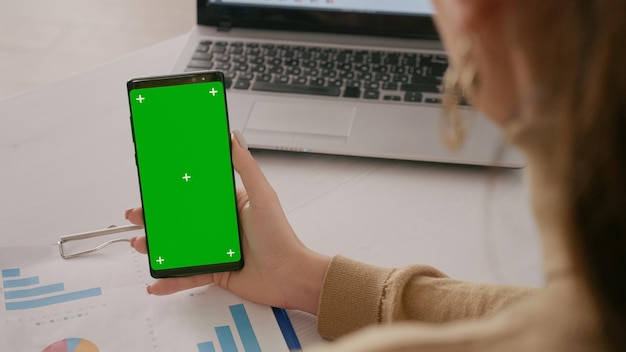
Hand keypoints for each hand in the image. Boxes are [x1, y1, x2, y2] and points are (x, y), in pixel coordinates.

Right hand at [125, 131, 329, 314]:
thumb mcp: (262, 195)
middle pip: (180, 220)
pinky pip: (187, 276)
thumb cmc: (280, 236)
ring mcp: (215, 250)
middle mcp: (220, 227)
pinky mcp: (215, 270)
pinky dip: (170, 281)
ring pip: (178, 247)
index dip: (172, 190)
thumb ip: (246, 166)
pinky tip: (156, 282)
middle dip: (155, 219)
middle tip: (136, 215)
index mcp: (229, 205)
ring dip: (156, 247)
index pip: (195, 194)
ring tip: (140, 244)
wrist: (289, 276)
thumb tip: (233, 137)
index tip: (153, 185)